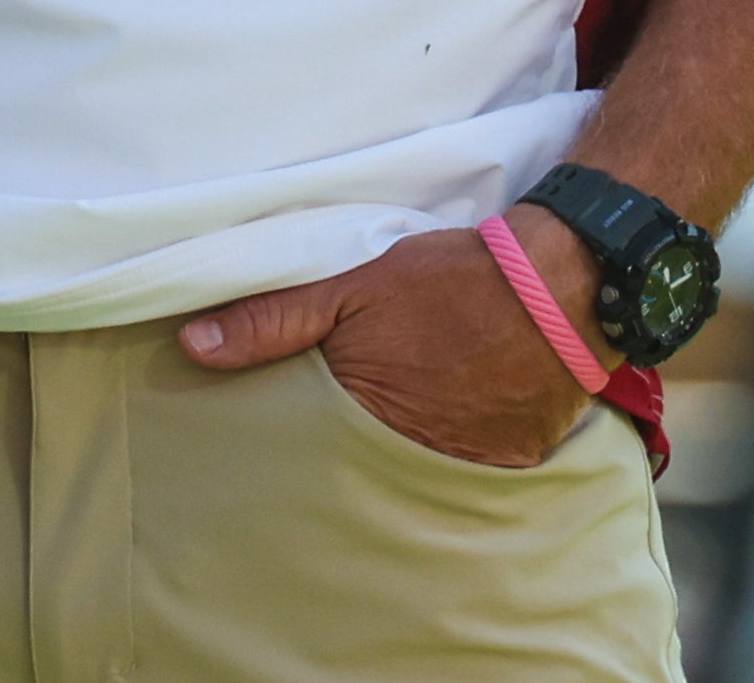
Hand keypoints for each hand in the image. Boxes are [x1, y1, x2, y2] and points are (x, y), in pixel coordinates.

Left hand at [173, 223, 597, 468]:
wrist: (560, 284)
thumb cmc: (450, 282)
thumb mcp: (351, 288)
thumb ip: (273, 322)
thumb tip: (193, 346)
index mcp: (364, 413)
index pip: (310, 445)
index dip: (297, 435)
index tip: (278, 436)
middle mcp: (411, 454)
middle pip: (362, 464)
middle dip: (347, 453)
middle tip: (347, 426)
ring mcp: (465, 464)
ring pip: (413, 470)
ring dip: (402, 451)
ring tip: (404, 421)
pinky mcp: (510, 463)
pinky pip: (468, 471)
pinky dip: (455, 451)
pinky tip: (449, 424)